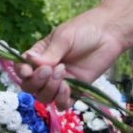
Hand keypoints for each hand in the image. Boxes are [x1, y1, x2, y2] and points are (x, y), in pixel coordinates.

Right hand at [15, 8, 130, 107]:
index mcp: (39, 55)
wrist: (109, 34)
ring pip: (44, 97)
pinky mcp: (75, 90)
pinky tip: (68, 88)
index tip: (29, 71)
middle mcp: (47, 71)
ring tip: (62, 74)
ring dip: (50, 90)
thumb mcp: (64, 38)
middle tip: (51, 70)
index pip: (23, 69)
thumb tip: (30, 62)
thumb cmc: (84, 30)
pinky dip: (61, 99)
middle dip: (37, 82)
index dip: (22, 73)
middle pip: (30, 87)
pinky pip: (62, 103)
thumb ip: (49, 54)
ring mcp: (60, 81)